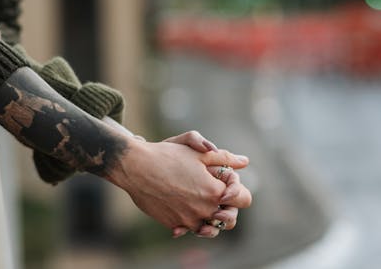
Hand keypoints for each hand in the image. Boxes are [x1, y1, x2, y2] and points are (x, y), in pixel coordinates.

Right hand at [104, 138, 248, 235]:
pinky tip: (181, 205)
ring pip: (211, 228)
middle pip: (230, 218)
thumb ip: (224, 158)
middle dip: (227, 207)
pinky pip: (190, 228)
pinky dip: (190, 220)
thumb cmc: (167, 156)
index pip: (244, 199)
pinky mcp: (175, 225)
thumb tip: (244, 162)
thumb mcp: (198, 152)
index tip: (226, 183)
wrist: (136, 168)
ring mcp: (190, 220)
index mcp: (215, 191)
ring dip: (209, 217)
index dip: (238, 190)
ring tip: (199, 201)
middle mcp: (205, 209)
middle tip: (216, 195)